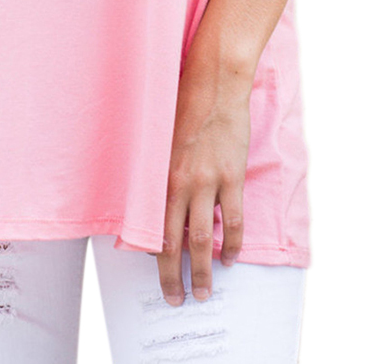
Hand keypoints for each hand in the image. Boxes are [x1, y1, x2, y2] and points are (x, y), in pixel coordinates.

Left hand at [155, 47, 252, 305]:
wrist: (214, 85)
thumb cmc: (183, 106)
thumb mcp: (160, 140)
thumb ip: (158, 172)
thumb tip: (153, 200)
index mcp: (160, 176)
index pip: (152, 229)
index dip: (154, 258)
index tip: (154, 275)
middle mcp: (181, 184)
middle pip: (176, 243)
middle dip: (175, 276)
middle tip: (178, 299)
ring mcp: (209, 182)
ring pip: (204, 239)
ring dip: (204, 270)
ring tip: (205, 292)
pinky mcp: (232, 177)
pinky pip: (233, 220)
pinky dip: (233, 244)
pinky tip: (231, 258)